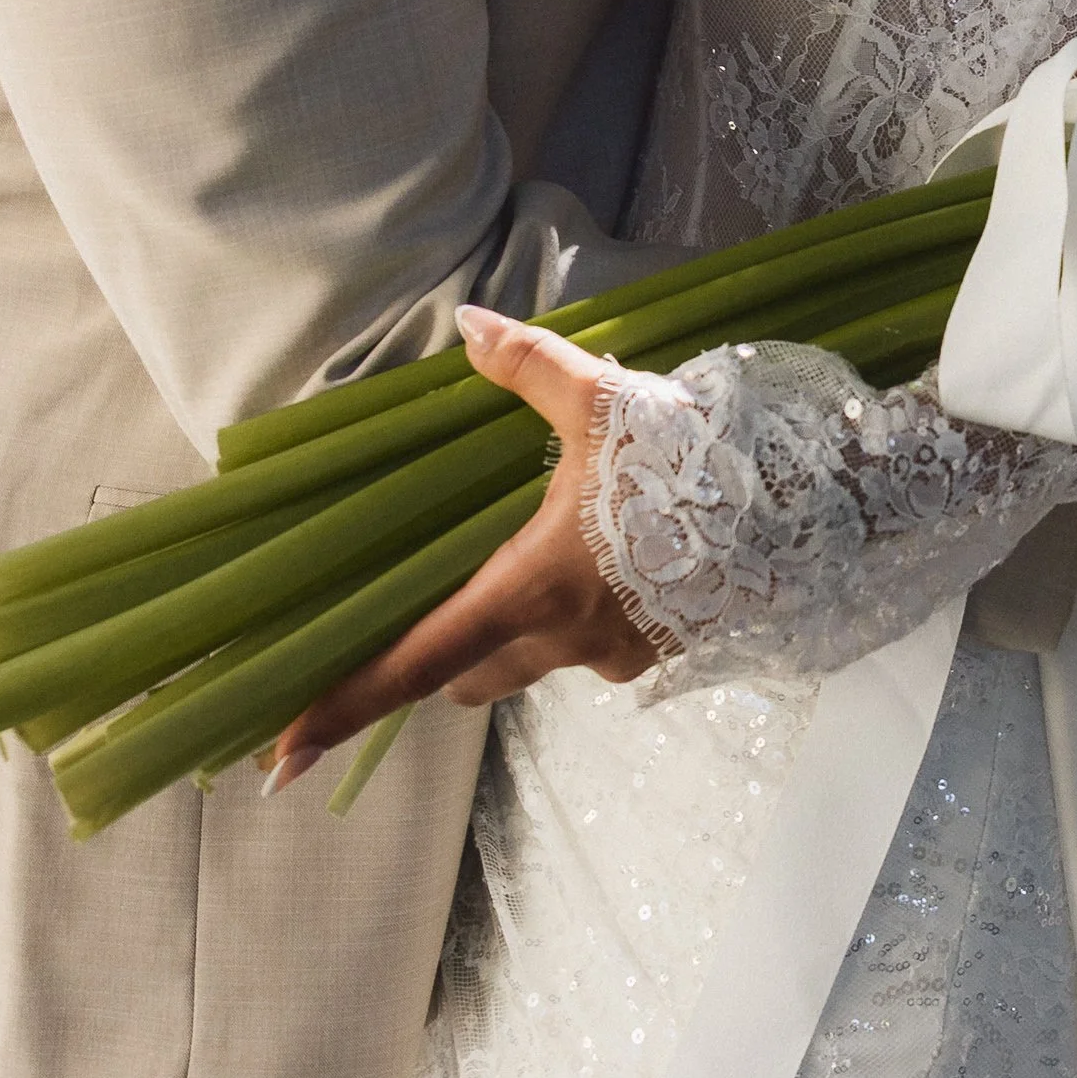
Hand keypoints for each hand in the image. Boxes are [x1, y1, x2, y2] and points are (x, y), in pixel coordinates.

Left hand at [261, 310, 656, 791]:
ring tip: (538, 563)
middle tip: (432, 602)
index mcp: (528, 590)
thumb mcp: (602, 401)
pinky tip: (608, 562)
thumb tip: (466, 324)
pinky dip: (575, 619)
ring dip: (511, 633)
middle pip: (465, 674)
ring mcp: (610, 654)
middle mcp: (559, 640)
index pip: (414, 663)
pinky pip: (587, 648)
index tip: (280, 754)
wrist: (796, 509)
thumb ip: (527, 368)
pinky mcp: (654, 652)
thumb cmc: (687, 463)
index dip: (343, 706)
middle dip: (441, 654)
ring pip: (525, 662)